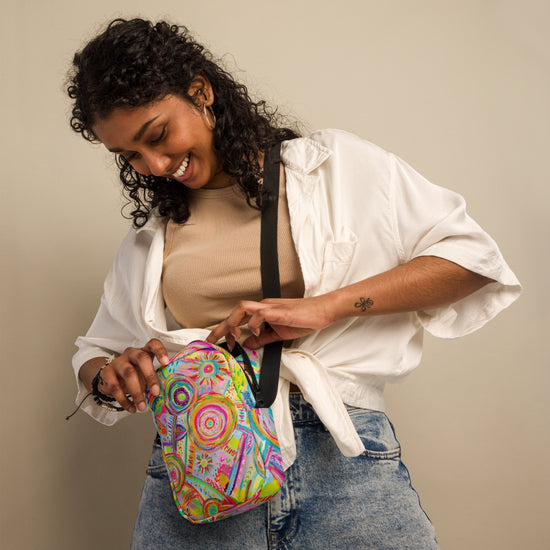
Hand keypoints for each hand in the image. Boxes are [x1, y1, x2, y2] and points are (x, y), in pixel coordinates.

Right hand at [97, 338, 168, 413]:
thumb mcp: (145, 372)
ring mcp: (118, 362)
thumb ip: (155, 378)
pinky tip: (131, 408)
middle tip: (156, 392)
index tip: (166, 363)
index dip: (160, 351)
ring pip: (129, 374)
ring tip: (142, 407)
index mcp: (144, 351)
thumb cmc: (135, 374)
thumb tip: (168, 393)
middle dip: (150, 376)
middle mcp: (131, 353)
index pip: (153, 344)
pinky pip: (115, 387)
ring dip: (137, 392)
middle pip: (141, 358)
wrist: (111, 378)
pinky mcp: (107, 373)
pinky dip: (124, 400)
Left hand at [207, 296, 334, 348]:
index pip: (238, 317)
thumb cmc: (304, 319)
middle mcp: (263, 306)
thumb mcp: (278, 333)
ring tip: (231, 336)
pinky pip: (261, 314)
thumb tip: (247, 344)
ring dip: (233, 322)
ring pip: (243, 308)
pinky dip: (254, 323)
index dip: (224, 329)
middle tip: (211, 340)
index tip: (217, 342)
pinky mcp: (280, 311)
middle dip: (220, 326)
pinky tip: (255, 333)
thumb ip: (262, 338)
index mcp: (262, 311)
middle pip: (235, 311)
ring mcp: (271, 307)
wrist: (322, 311)